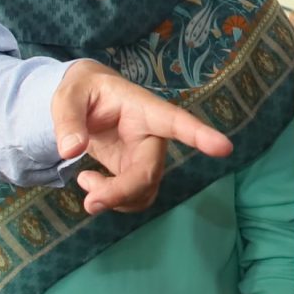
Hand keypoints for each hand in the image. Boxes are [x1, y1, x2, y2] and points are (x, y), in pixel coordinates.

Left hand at [52, 60, 232, 214]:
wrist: (85, 101)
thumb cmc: (83, 91)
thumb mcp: (68, 95)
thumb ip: (68, 119)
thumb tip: (71, 150)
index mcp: (143, 109)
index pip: (175, 121)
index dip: (200, 135)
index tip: (224, 147)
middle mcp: (153, 136)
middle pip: (151, 172)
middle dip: (122, 192)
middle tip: (89, 202)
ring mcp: (146, 157)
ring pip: (145, 191)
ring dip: (115, 200)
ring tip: (85, 181)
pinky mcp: (136, 172)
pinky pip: (135, 198)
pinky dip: (112, 201)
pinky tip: (92, 184)